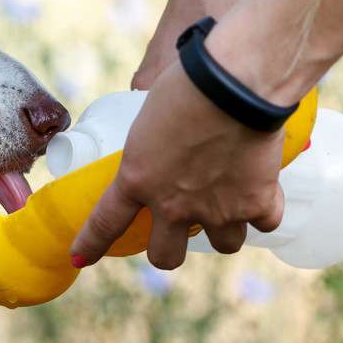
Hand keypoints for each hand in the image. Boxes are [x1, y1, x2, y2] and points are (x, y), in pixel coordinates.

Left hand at [70, 61, 285, 269]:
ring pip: (223, 245)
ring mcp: (216, 210)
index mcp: (136, 179)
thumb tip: (155, 130)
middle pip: (166, 257)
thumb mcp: (149, 113)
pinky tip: (260, 187)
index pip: (105, 222)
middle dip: (169, 248)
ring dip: (225, 228)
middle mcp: (173, 205)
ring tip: (227, 202)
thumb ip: (151, 137)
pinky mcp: (256, 205)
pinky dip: (264, 209)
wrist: (233, 85)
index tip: (79, 258)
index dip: (91, 244)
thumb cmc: (186, 84)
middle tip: (177, 227)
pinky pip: (264, 223)